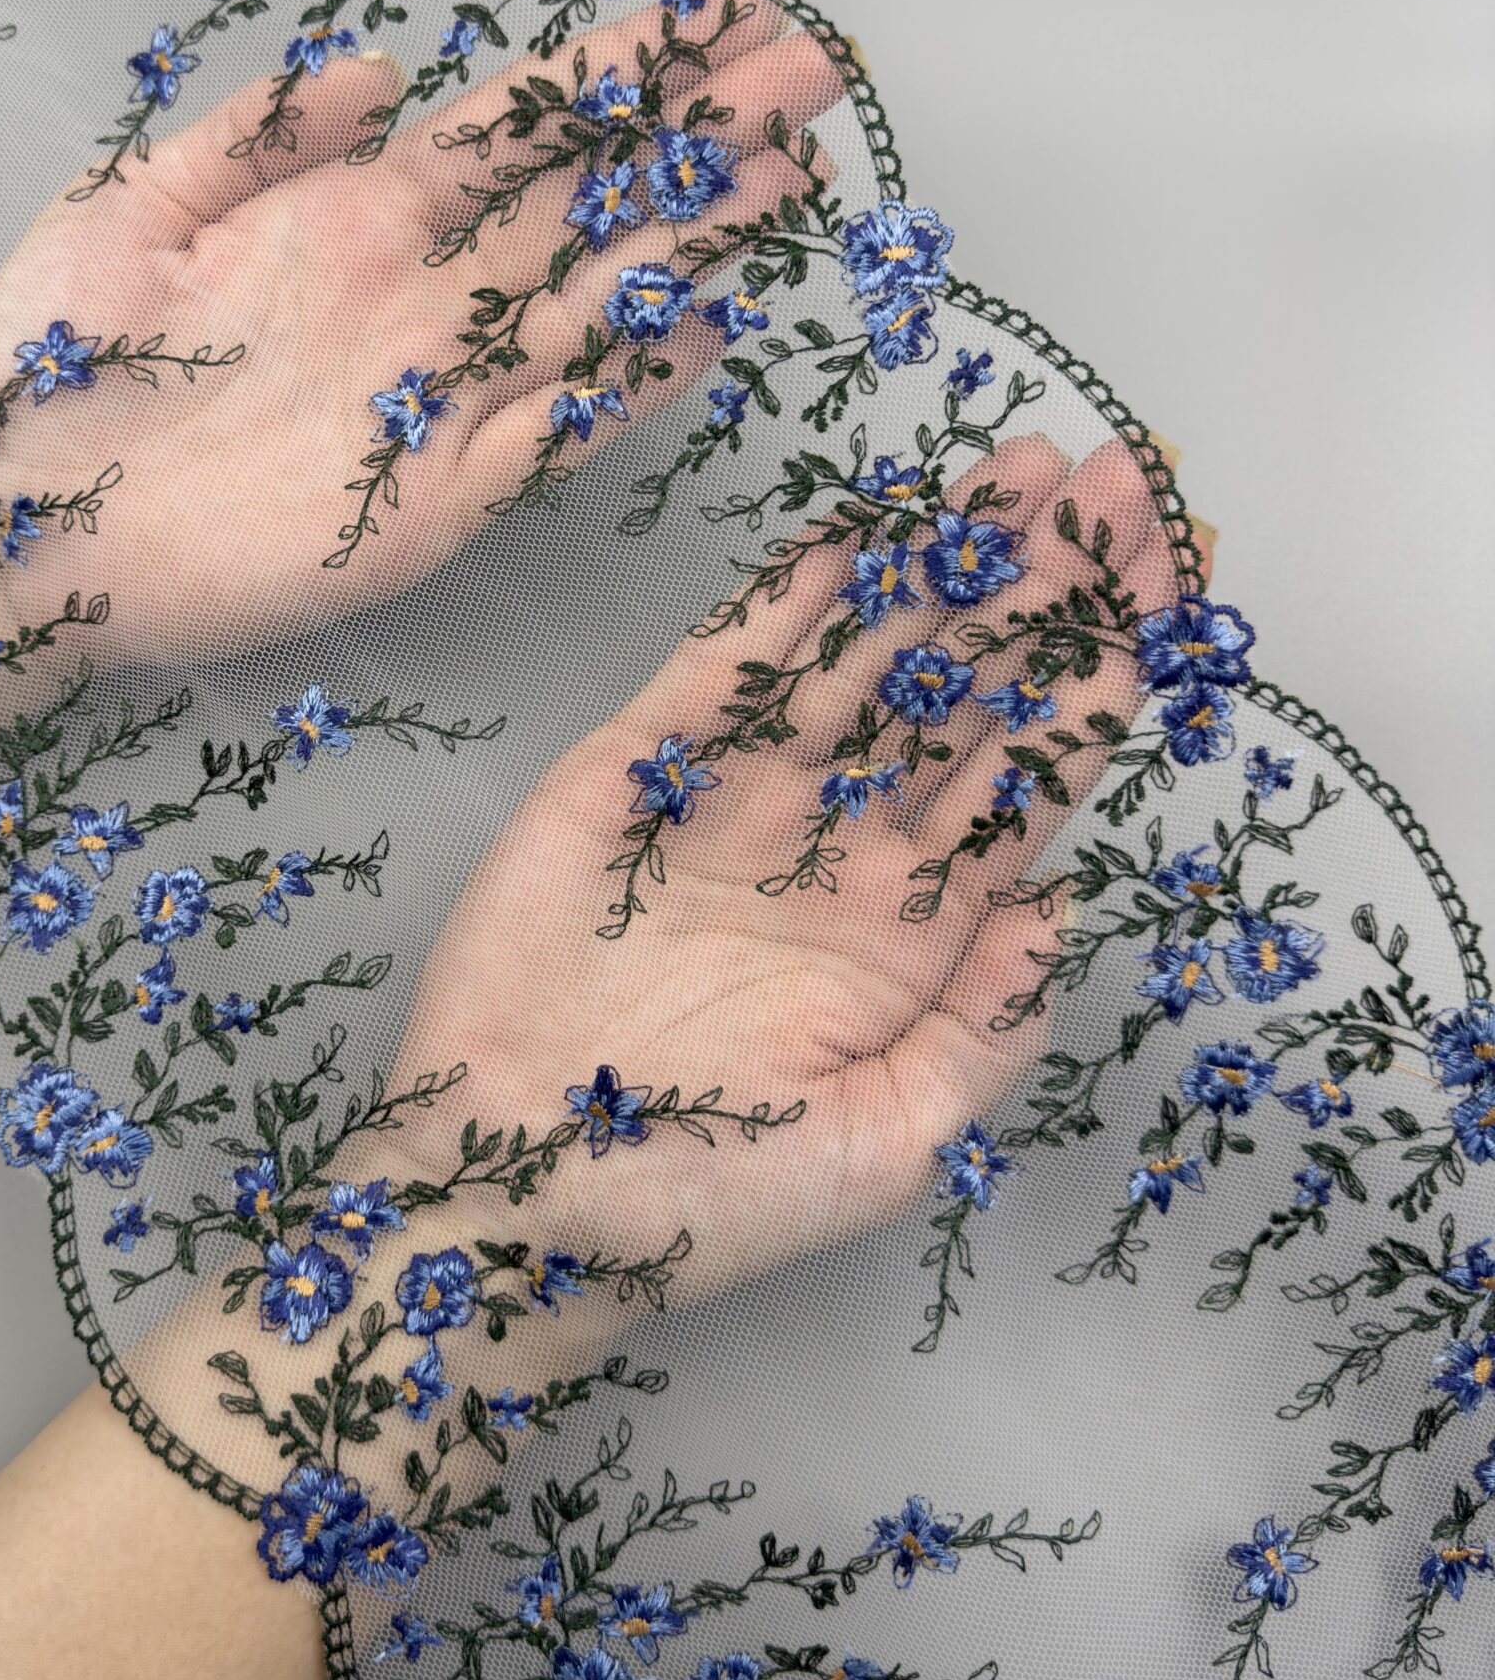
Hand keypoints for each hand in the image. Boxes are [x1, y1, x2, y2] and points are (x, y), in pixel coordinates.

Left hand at [0, 0, 842, 663]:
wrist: (7, 535)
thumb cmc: (46, 367)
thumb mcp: (127, 203)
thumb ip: (257, 132)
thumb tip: (382, 67)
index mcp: (350, 213)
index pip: (515, 121)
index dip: (620, 69)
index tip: (715, 17)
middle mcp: (416, 292)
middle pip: (584, 197)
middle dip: (698, 133)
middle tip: (810, 73)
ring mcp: (435, 394)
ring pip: (590, 300)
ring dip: (690, 237)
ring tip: (786, 176)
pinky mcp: (433, 498)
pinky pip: (550, 430)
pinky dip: (625, 382)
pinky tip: (697, 328)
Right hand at [142, 432, 1197, 1506]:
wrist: (516, 1204)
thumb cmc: (707, 1200)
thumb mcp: (892, 1143)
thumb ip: (987, 1027)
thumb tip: (1066, 899)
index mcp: (912, 935)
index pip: (1025, 781)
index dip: (1092, 685)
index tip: (1164, 592)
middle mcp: (838, 852)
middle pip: (964, 696)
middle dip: (1043, 594)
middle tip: (1120, 485)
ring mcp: (738, 805)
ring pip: (862, 660)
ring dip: (939, 568)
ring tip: (1020, 476)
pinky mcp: (633, 774)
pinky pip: (723, 670)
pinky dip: (786, 604)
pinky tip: (857, 535)